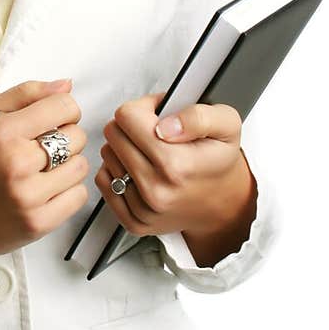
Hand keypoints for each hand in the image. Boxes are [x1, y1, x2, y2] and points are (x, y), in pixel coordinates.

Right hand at [0, 79, 89, 260]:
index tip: (53, 118)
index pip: (63, 107)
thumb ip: (26, 95)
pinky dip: (67, 191)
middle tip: (43, 146)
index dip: (63, 109)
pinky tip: (46, 189)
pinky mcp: (39, 222)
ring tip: (42, 169)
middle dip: (65, 137)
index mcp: (2, 132)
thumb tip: (66, 86)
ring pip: (80, 166)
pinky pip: (79, 196)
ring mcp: (29, 196)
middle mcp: (16, 163)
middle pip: (76, 136)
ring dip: (67, 165)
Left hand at [97, 92, 254, 241]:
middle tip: (154, 133)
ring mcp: (143, 209)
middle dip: (131, 126)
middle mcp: (156, 190)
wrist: (224, 204)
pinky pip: (103, 181)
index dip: (143, 108)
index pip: (126, 116)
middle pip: (113, 134)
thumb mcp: (226, 125)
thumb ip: (197, 116)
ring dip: (124, 148)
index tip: (157, 115)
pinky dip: (117, 171)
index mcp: (175, 164)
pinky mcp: (133, 221)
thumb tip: (165, 125)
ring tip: (150, 152)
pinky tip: (139, 170)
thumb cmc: (219, 161)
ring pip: (107, 155)